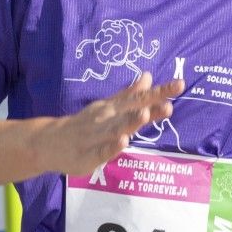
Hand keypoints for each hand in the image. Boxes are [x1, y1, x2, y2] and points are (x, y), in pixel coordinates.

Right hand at [46, 72, 183, 176]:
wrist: (50, 141)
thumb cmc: (86, 124)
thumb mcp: (109, 105)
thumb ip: (130, 93)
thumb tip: (148, 76)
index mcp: (115, 107)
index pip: (141, 97)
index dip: (161, 92)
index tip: (180, 84)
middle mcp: (108, 118)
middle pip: (131, 112)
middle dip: (150, 107)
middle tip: (169, 103)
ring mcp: (97, 135)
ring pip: (116, 128)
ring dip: (131, 122)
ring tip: (145, 115)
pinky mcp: (89, 155)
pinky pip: (102, 151)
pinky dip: (112, 146)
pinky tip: (123, 142)